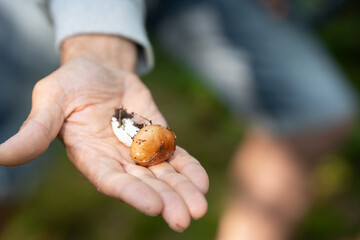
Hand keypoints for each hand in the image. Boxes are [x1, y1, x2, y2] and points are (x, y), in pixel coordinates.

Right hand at [0, 35, 208, 231]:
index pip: (111, 181)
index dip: (132, 193)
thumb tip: (1, 156)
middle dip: (165, 200)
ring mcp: (139, 150)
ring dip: (182, 190)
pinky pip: (174, 155)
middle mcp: (116, 160)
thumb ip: (36, 129)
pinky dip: (188, 168)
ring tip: (199, 207)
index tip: (154, 206)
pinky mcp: (157, 137)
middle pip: (143, 185)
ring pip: (163, 175)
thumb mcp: (50, 100)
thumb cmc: (70, 83)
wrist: (99, 69)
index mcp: (90, 157)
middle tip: (185, 219)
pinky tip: (202, 182)